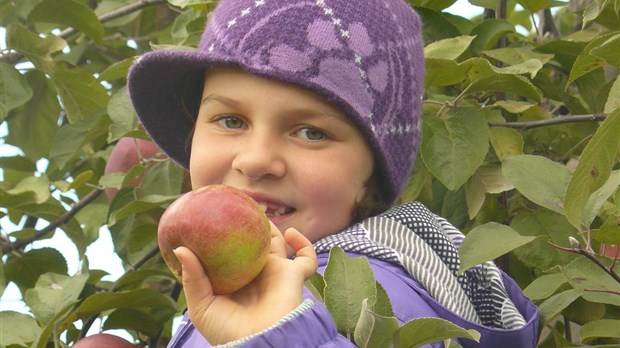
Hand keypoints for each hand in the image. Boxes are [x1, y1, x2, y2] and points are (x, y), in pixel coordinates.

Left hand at [173, 223, 317, 344]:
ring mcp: (276, 274)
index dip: (223, 238)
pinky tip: (291, 233)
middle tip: (239, 209)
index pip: (229, 255)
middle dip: (248, 227)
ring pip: (278, 244)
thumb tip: (180, 249)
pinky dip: (304, 244)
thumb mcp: (202, 307)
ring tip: (259, 214)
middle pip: (253, 245)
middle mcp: (256, 275)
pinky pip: (306, 258)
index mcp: (235, 281)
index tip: (214, 218)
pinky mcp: (293, 276)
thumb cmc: (228, 331)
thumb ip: (193, 278)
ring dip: (271, 228)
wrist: (260, 342)